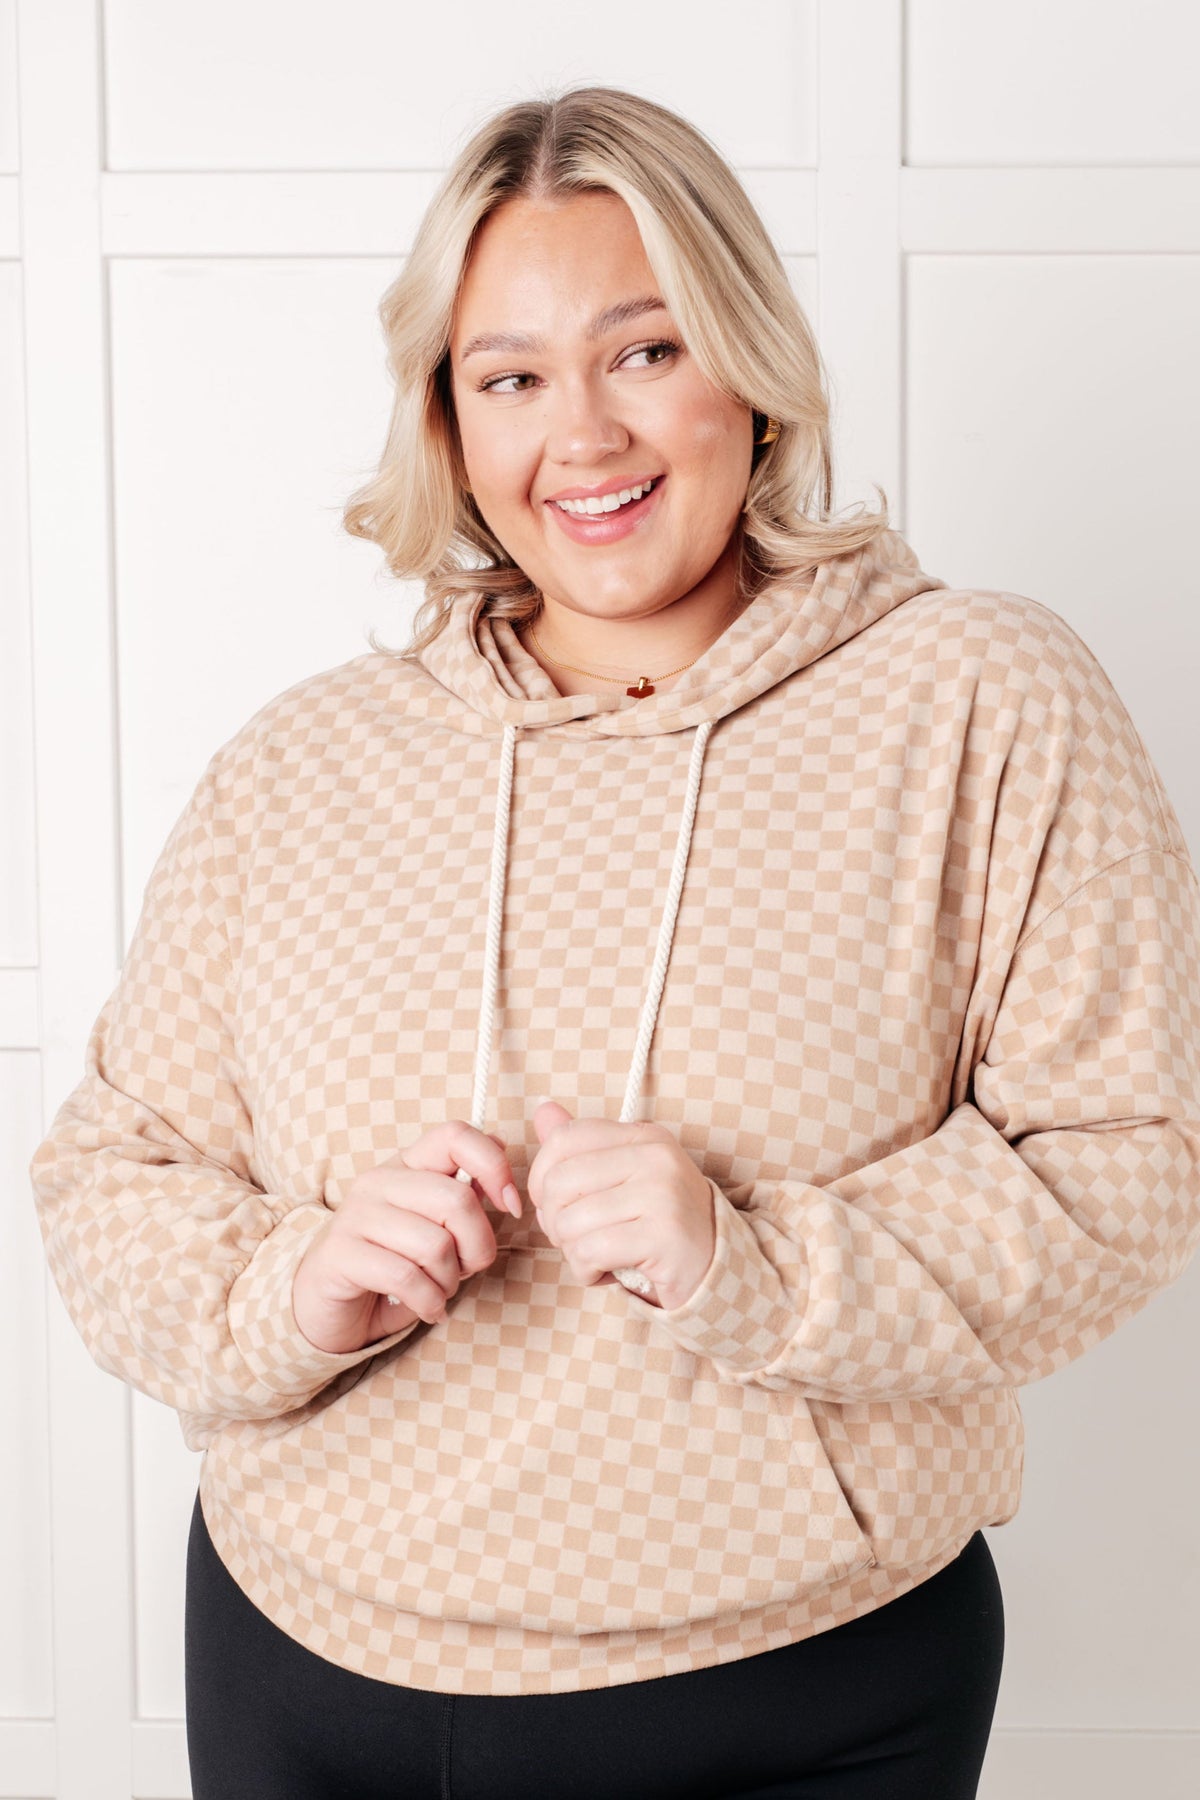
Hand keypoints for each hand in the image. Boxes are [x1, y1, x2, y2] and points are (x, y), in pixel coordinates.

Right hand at [292, 1121, 520, 1352]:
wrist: (327, 1304)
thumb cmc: (392, 1262)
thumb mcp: (432, 1224)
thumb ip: (463, 1193)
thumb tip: (500, 1154)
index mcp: (407, 1163)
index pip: (456, 1135)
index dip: (494, 1166)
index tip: (510, 1205)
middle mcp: (379, 1180)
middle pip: (457, 1200)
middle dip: (477, 1247)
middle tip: (466, 1270)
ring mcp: (356, 1214)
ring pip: (435, 1245)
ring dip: (449, 1281)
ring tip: (438, 1290)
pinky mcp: (341, 1253)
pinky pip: (407, 1278)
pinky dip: (429, 1302)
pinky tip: (427, 1308)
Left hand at [527, 1100, 715, 1311]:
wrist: (715, 1269)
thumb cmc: (660, 1225)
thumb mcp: (624, 1177)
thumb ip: (582, 1147)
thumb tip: (542, 1111)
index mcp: (644, 1135)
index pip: (566, 1139)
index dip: (542, 1176)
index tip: (552, 1204)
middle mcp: (656, 1157)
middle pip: (560, 1182)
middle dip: (553, 1220)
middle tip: (574, 1238)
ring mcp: (663, 1194)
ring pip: (571, 1221)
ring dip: (571, 1251)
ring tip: (595, 1257)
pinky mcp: (664, 1235)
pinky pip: (591, 1251)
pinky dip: (586, 1270)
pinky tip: (604, 1273)